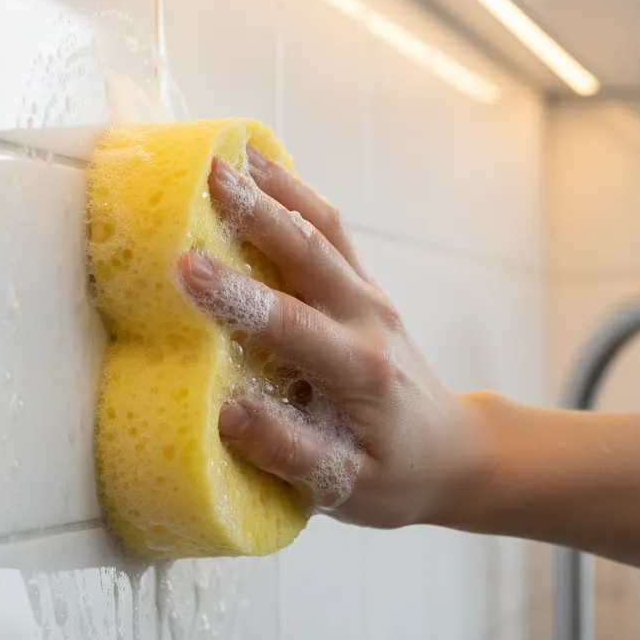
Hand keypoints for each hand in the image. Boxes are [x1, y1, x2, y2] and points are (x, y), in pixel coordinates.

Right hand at [177, 147, 494, 528]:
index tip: (185, 266)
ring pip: (324, 228)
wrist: (454, 451)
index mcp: (360, 370)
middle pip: (310, 251)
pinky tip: (262, 172)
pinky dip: (295, 195)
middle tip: (205, 174)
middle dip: (256, 210)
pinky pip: (330, 232)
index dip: (236, 295)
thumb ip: (290, 453)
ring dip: (277, 187)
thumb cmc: (400, 475)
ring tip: (229, 151)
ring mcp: (369, 298)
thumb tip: (229, 413)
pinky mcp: (365, 291)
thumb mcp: (350, 488)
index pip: (290, 324)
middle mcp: (367, 320)